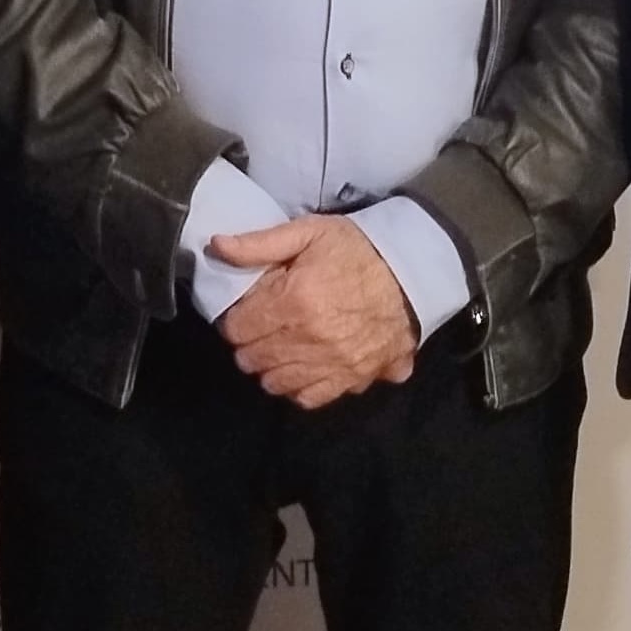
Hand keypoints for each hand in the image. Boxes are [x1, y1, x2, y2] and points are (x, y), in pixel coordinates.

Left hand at [209, 215, 417, 407]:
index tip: (244, 312)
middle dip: (248, 344)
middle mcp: (310, 340)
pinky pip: (309, 398)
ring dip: (269, 367)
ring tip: (278, 348)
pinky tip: (302, 367)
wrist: (413, 273)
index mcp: (294, 301)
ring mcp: (333, 364)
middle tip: (260, 328)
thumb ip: (260, 243)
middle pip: (252, 359)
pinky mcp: (353, 379)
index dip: (235, 320)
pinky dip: (298, 386)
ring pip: (275, 383)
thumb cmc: (357, 250)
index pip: (236, 329)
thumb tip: (217, 246)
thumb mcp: (309, 232)